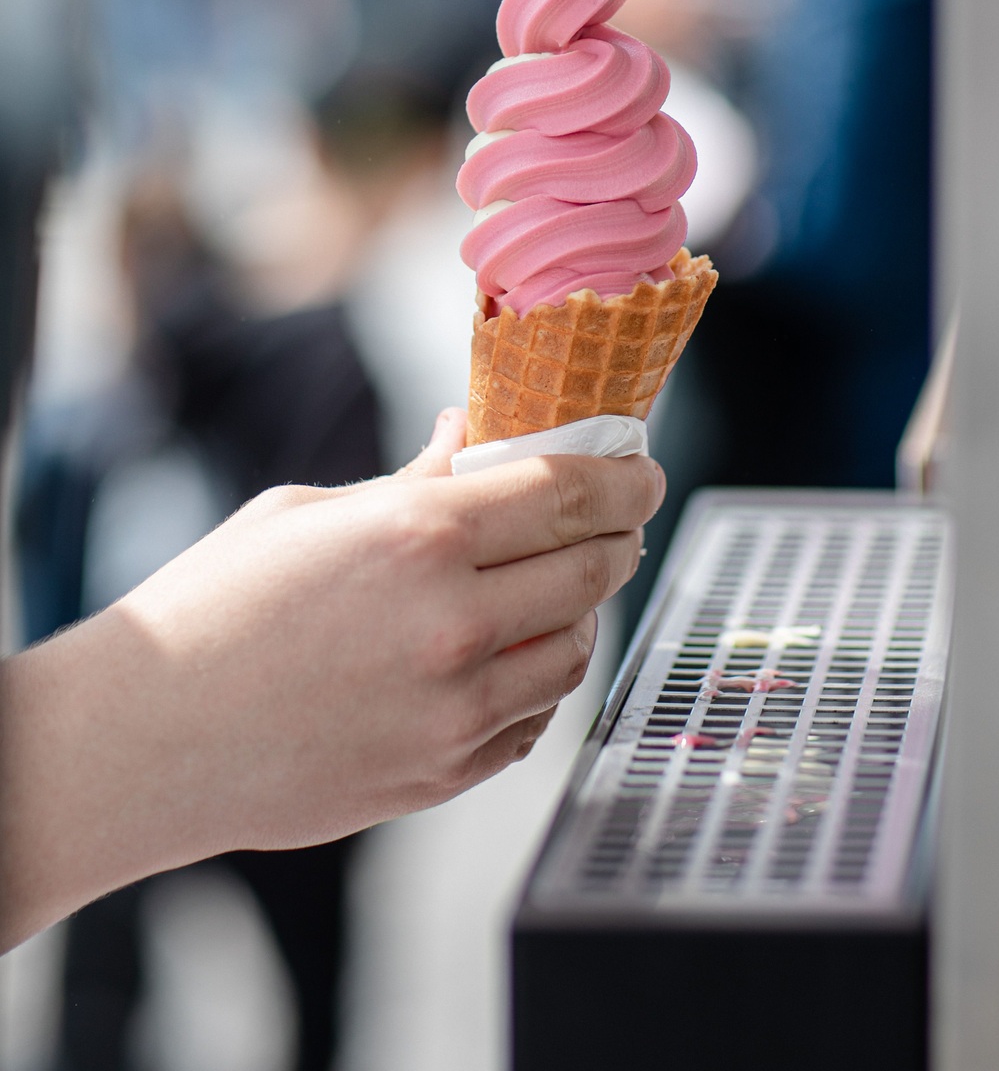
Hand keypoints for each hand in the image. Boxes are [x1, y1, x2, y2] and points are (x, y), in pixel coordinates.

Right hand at [0, 411, 663, 949]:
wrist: (144, 740)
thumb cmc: (214, 607)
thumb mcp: (310, 511)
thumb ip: (411, 479)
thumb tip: (471, 435)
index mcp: (420, 535)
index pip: (568, 492)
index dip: (622, 475)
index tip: (642, 468)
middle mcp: (454, 622)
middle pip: (591, 567)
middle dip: (619, 535)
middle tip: (620, 520)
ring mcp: (454, 710)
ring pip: (576, 649)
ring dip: (584, 611)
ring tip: (561, 586)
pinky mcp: (443, 774)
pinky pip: (533, 718)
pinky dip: (541, 680)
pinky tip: (514, 654)